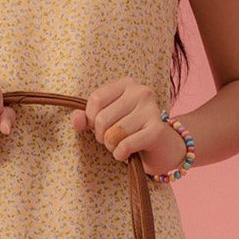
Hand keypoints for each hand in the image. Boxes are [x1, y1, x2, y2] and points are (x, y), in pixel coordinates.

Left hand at [69, 76, 186, 176]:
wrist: (162, 148)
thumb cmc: (130, 132)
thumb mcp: (106, 122)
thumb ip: (87, 119)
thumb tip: (76, 120)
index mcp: (126, 84)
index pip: (95, 100)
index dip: (91, 120)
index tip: (101, 127)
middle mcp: (141, 92)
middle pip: (102, 119)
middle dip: (102, 137)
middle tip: (113, 139)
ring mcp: (151, 109)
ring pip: (113, 134)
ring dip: (112, 147)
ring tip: (122, 145)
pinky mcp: (157, 129)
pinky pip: (125, 145)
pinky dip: (121, 154)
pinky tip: (127, 154)